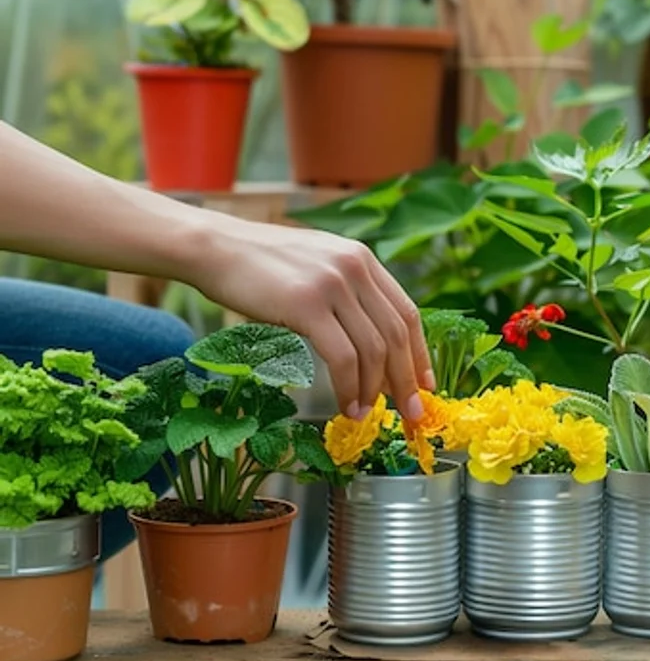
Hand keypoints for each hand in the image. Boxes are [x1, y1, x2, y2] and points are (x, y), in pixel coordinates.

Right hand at [190, 218, 432, 419]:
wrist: (214, 247)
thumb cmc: (260, 267)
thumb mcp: (318, 268)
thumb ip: (349, 297)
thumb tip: (375, 352)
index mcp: (363, 259)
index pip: (407, 313)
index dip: (420, 354)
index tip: (425, 385)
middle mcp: (355, 267)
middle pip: (396, 335)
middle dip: (407, 380)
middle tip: (410, 413)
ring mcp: (332, 284)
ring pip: (373, 349)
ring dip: (374, 390)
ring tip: (366, 414)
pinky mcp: (306, 304)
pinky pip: (343, 357)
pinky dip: (350, 387)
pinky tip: (347, 405)